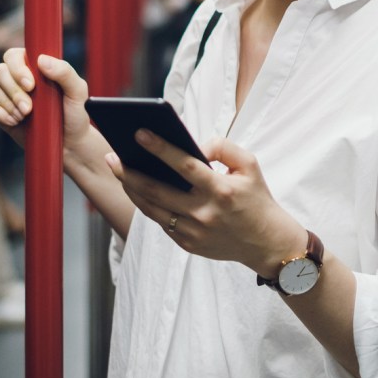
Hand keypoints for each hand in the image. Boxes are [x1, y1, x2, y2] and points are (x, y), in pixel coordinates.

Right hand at [0, 49, 93, 158]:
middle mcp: (17, 75)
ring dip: (6, 102)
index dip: (17, 69)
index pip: (14, 55)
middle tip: (29, 108)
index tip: (31, 86)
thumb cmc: (75, 112)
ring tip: (25, 115)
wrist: (68, 141)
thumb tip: (41, 59)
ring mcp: (7, 93)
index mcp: (34, 65)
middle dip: (13, 91)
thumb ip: (64, 72)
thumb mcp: (77, 91)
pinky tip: (15, 121)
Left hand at [108, 131, 305, 277]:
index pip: (184, 165)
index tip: (140, 133)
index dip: (160, 148)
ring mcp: (194, 232)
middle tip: (111, 156)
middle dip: (130, 172)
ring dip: (132, 189)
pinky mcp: (188, 245)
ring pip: (152, 209)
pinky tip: (137, 190)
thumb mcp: (250, 165)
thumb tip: (195, 145)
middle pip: (157, 190)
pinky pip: (161, 222)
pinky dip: (147, 205)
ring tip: (118, 171)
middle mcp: (204, 213)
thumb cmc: (256, 198)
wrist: (266, 242)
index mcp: (221, 190)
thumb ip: (223, 147)